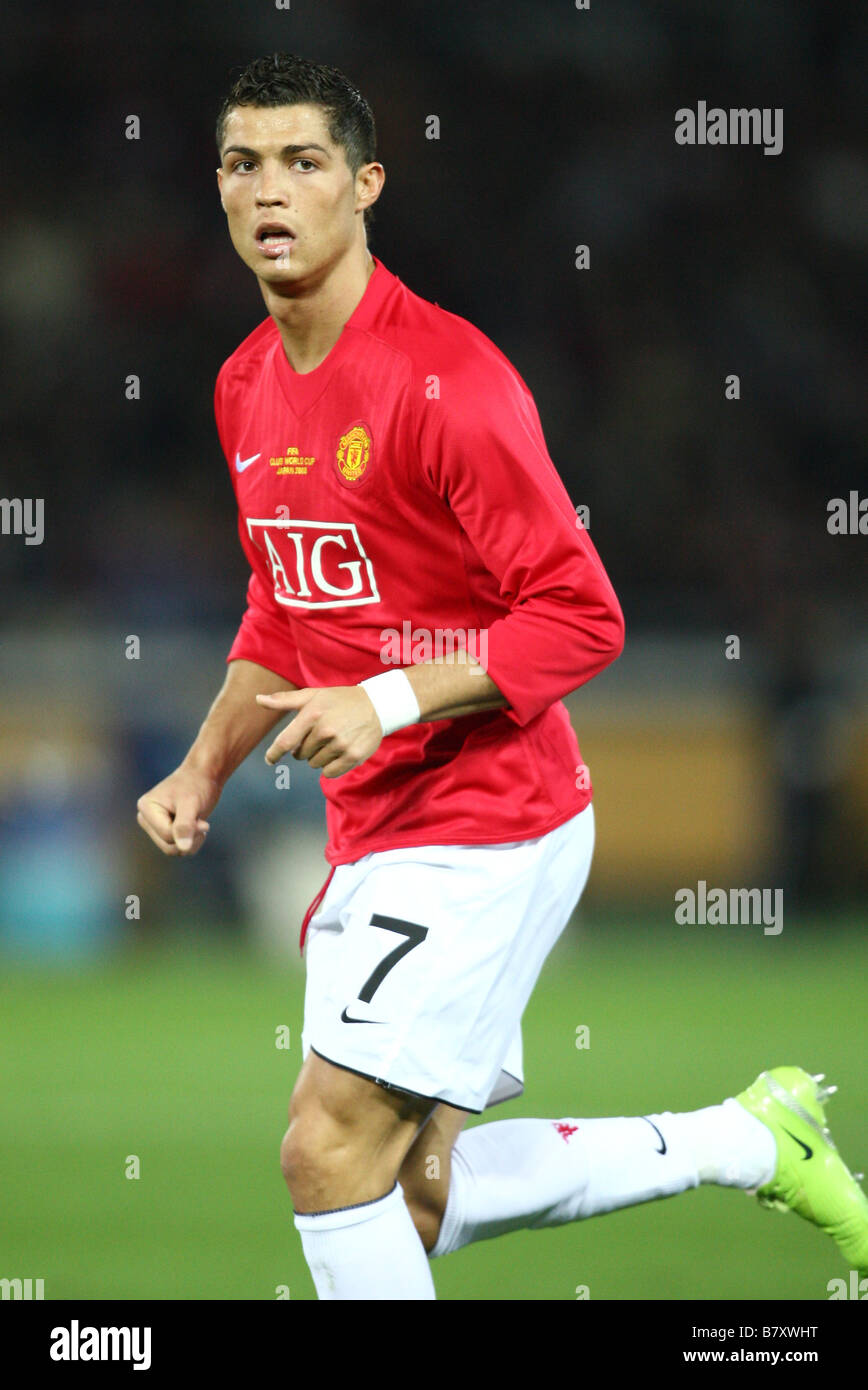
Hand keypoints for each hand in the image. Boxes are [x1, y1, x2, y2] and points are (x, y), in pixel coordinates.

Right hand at [137, 766, 221, 855]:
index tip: (205, 823)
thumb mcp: (191, 804)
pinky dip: (191, 842)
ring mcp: (155, 826)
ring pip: (173, 850)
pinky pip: (178, 848)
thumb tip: (183, 849)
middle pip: (168, 846)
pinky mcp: (165, 830)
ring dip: (192, 842)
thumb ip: (185, 826)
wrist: (204, 776)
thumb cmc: (196, 785)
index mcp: (146, 808)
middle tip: (203, 824)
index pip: (167, 835)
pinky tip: (196, 827)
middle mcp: (146, 819)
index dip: (189, 832)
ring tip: (199, 824)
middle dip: (189, 838)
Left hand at [256, 686, 383, 777]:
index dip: (274, 754)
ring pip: (315, 764)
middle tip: (319, 736)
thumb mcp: (313, 696)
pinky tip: (339, 752)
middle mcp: (325, 730)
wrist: (378, 706)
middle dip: (305, 748)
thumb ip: (285, 700)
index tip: (269, 760)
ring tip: (333, 741)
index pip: (285, 741)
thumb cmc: (340, 700)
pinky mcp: (353, 756)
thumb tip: (258, 699)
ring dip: (319, 756)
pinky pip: (330, 773)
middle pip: (300, 755)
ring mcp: (340, 744)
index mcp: (312, 714)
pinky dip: (331, 766)